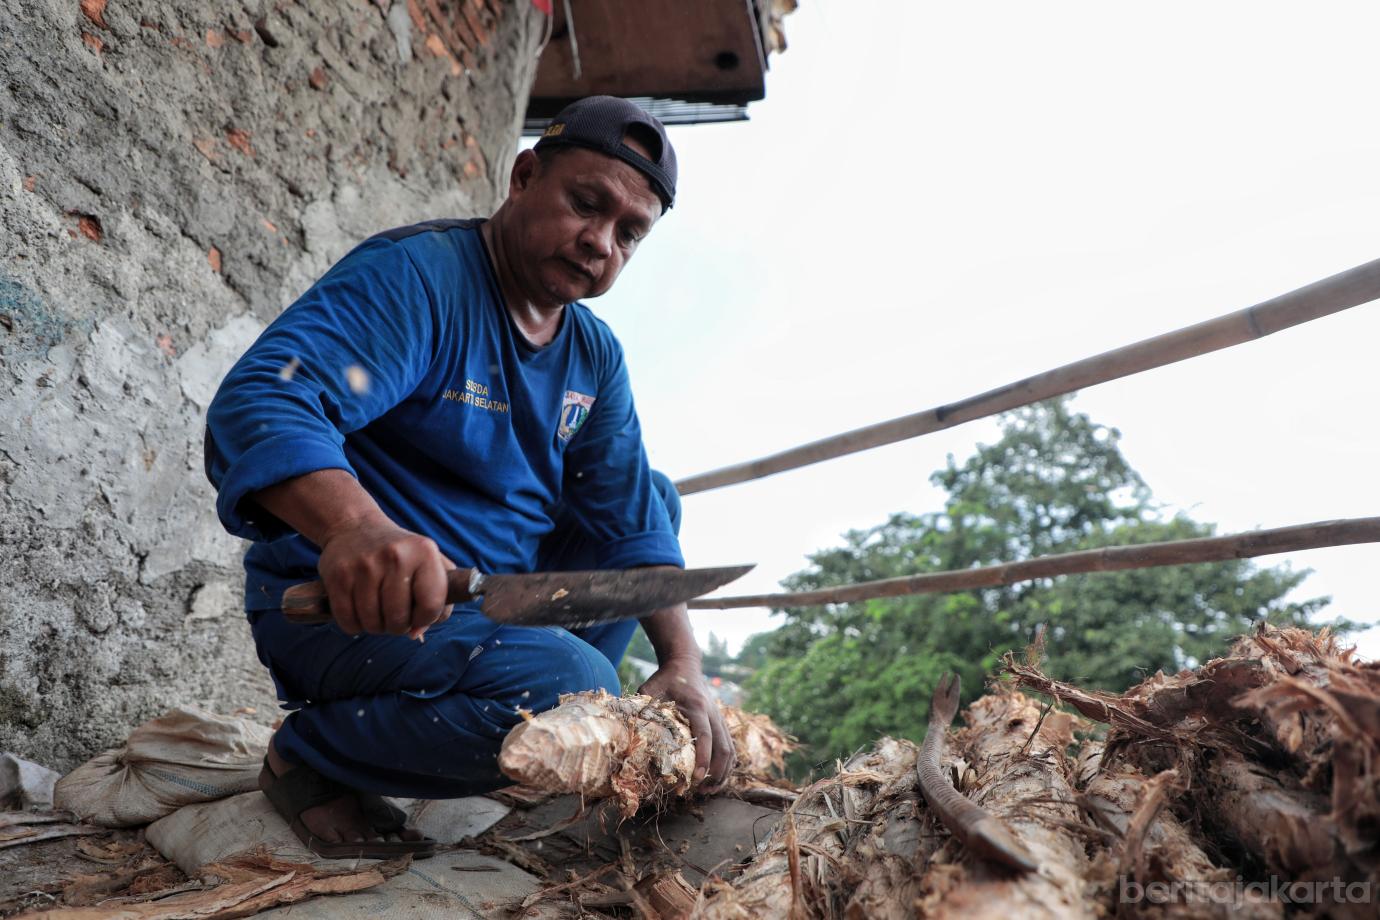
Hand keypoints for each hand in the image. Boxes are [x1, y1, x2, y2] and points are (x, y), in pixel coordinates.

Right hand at [316, 514, 455, 638]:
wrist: (356, 526)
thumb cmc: (400, 554)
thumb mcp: (429, 564)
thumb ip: (438, 601)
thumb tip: (416, 634)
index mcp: (424, 552)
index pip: (431, 605)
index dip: (426, 619)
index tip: (418, 614)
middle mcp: (395, 556)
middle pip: (399, 619)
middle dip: (398, 626)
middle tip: (395, 614)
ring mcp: (364, 565)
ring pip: (372, 623)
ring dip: (376, 626)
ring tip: (378, 611)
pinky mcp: (338, 576)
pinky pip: (348, 621)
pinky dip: (354, 625)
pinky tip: (360, 611)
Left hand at [639, 656, 735, 791]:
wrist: (685, 664)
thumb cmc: (664, 679)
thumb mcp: (648, 689)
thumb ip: (640, 709)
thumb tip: (624, 732)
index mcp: (696, 706)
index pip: (705, 736)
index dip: (703, 758)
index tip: (696, 778)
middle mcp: (713, 712)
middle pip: (723, 747)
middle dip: (716, 773)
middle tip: (702, 792)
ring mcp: (719, 717)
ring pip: (730, 749)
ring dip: (723, 772)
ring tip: (709, 790)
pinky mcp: (720, 722)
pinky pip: (730, 746)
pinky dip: (727, 764)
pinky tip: (717, 778)